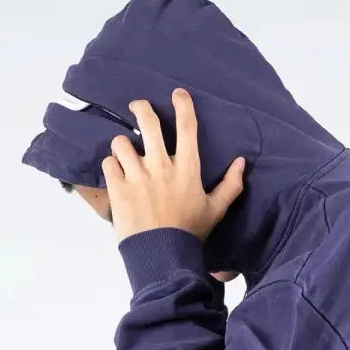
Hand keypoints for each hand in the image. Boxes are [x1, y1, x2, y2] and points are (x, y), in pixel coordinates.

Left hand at [102, 88, 245, 243]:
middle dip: (141, 108)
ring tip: (124, 151)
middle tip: (138, 106)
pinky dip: (111, 165)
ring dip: (122, 144)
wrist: (162, 255)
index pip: (187, 127)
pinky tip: (116, 173)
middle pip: (148, 123)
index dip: (183, 105)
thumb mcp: (216, 210)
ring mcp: (137, 175)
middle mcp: (161, 166)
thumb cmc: (190, 232)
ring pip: (121, 142)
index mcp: (187, 168)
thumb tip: (241, 162)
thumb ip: (230, 185)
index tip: (177, 94)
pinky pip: (108, 163)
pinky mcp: (118, 188)